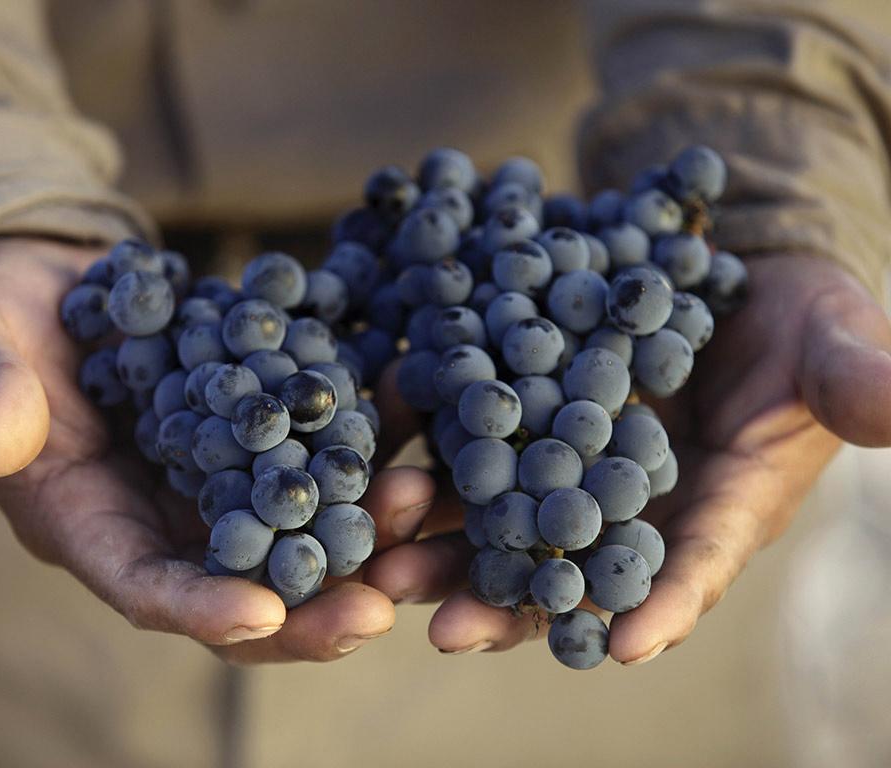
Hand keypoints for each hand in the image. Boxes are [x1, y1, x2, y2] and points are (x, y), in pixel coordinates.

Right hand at [0, 238, 436, 662]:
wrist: (43, 289)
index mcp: (90, 524)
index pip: (147, 590)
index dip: (202, 611)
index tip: (263, 616)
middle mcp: (167, 517)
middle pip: (247, 583)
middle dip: (314, 600)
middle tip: (383, 601)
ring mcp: (218, 476)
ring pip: (300, 523)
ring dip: (361, 525)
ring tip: (417, 501)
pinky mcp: (257, 428)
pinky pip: (318, 445)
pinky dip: (364, 436)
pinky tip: (411, 411)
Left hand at [365, 255, 890, 662]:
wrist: (728, 274)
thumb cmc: (801, 322)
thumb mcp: (835, 345)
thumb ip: (856, 382)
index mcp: (719, 508)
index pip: (693, 567)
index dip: (661, 604)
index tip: (621, 644)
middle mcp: (636, 507)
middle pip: (570, 569)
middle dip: (510, 603)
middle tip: (445, 631)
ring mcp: (576, 469)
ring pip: (505, 525)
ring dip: (445, 552)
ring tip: (386, 572)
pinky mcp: (530, 425)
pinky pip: (476, 456)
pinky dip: (433, 472)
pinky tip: (382, 482)